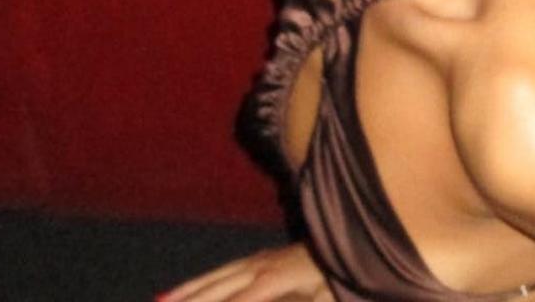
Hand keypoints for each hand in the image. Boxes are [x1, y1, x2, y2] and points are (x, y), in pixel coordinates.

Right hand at [158, 242, 330, 301]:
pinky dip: (200, 282)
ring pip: (214, 279)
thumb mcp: (325, 298)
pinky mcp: (259, 258)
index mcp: (272, 281)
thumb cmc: (340, 276)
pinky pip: (222, 271)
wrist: (350, 238)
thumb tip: (253, 296)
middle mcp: (257, 268)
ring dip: (186, 292)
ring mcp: (257, 260)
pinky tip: (185, 290)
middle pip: (216, 290)